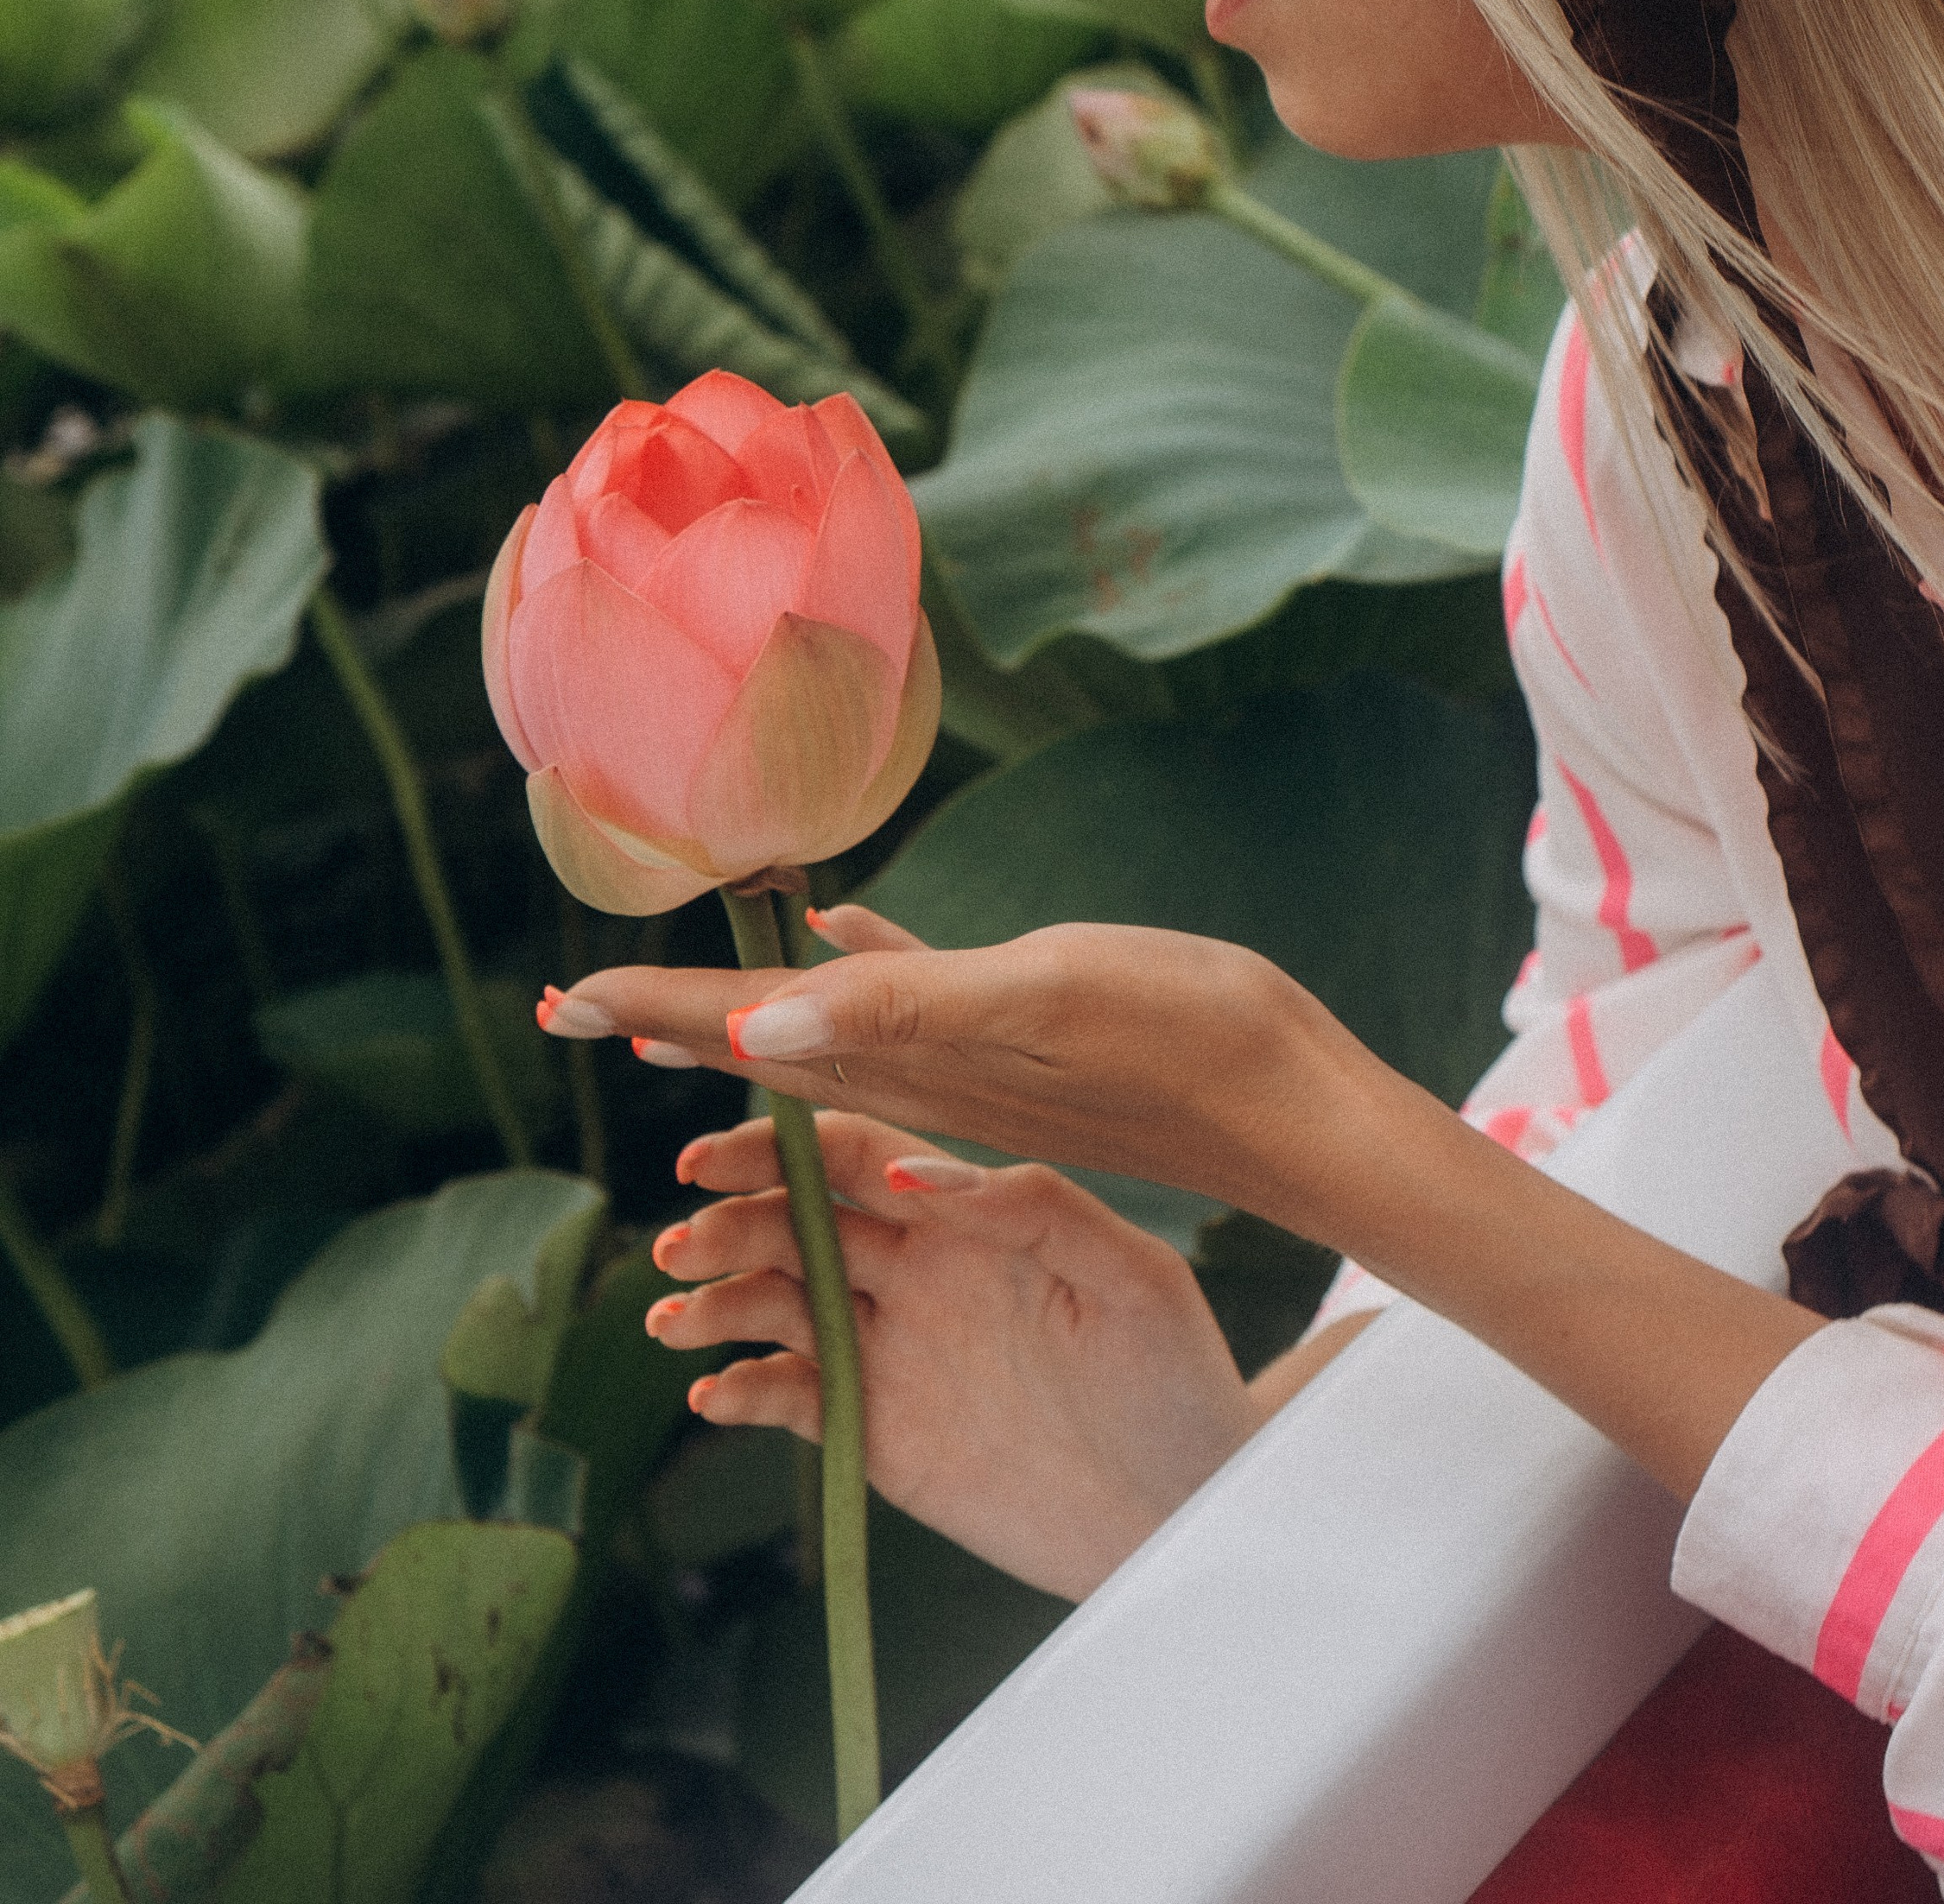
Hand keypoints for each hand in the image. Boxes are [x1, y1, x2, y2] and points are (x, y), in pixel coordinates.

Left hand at [542, 901, 1360, 1222]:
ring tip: (667, 995)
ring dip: (737, 1012)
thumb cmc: (1175, 1041)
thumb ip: (899, 1006)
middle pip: (760, 1043)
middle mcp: (921, 1075)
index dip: (653, 1014)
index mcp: (907, 1060)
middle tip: (571, 1008)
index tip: (559, 1004)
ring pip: (818, 1035)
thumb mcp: (1034, 1001)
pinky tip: (835, 935)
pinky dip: (855, 974)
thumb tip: (757, 1011)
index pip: (747, 1035)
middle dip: (667, 1022)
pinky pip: (903, 1010)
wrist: (1288, 1104)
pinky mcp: (1019, 1048)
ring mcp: (969, 1068)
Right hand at [647, 1107, 1258, 1600]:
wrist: (1187, 1512)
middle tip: (680, 1247)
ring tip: (676, 1322)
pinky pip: (795, 1399)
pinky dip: (746, 1391)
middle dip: (728, 1225)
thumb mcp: (1129, 1280)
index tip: (712, 1156)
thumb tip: (918, 1174)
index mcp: (970, 1213)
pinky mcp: (880, 1432)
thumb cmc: (1178, 1378)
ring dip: (717, 1303)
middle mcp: (918, 1270)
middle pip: (797, 1223)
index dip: (780, 1148)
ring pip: (778, 1305)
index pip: (856, 1156)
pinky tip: (718, 1394)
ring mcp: (893, 1350)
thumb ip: (1034, 1211)